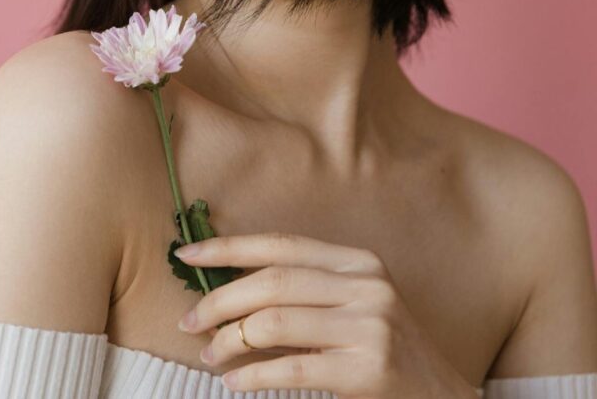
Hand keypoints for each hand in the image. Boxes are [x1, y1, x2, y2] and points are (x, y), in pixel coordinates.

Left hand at [174, 232, 478, 397]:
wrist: (442, 398)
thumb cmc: (381, 350)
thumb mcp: (349, 306)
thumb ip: (301, 290)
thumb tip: (222, 286)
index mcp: (358, 262)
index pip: (280, 245)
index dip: (227, 248)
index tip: (185, 255)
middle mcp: (367, 287)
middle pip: (271, 283)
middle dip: (219, 301)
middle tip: (188, 320)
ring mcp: (371, 327)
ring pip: (274, 323)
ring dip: (230, 340)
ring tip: (209, 354)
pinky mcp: (369, 371)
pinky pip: (291, 368)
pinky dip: (252, 375)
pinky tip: (233, 382)